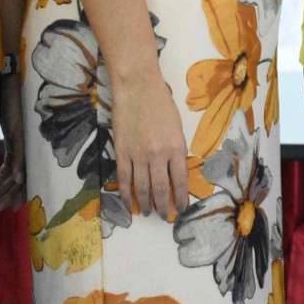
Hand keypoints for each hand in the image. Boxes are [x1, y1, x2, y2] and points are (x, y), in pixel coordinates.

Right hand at [0, 73, 26, 211]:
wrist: (7, 86)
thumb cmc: (5, 106)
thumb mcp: (2, 130)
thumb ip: (2, 144)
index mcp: (20, 146)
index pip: (19, 174)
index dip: (16, 191)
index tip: (10, 206)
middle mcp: (24, 146)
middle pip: (20, 176)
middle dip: (10, 195)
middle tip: (0, 210)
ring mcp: (22, 140)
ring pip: (17, 169)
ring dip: (8, 188)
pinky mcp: (18, 132)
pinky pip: (17, 152)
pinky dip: (16, 167)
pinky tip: (15, 179)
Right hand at [108, 71, 187, 220]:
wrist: (137, 87)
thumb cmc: (161, 103)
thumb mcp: (177, 127)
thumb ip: (176, 149)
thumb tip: (176, 171)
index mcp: (176, 147)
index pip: (180, 180)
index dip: (180, 198)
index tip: (181, 209)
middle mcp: (158, 154)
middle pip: (161, 188)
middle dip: (163, 206)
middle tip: (163, 216)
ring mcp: (138, 154)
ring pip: (141, 187)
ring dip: (144, 203)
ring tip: (147, 213)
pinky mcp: (122, 151)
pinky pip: (123, 178)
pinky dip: (125, 193)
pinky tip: (128, 202)